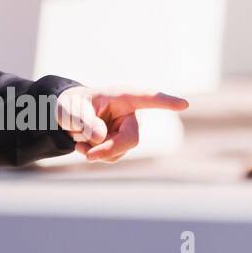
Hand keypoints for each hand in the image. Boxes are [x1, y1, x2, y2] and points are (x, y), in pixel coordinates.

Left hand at [56, 87, 189, 162]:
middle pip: (131, 138)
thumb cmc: (72, 105)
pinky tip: (83, 146)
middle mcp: (130, 113)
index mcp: (123, 96)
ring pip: (121, 150)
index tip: (184, 104)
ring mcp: (127, 129)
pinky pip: (113, 156)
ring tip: (79, 141)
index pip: (148, 98)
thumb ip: (84, 121)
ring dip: (97, 151)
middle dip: (110, 148)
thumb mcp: (71, 110)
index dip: (166, 102)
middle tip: (88, 156)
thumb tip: (101, 138)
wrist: (67, 115)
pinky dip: (96, 155)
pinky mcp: (122, 142)